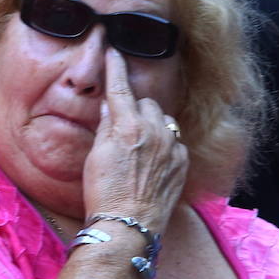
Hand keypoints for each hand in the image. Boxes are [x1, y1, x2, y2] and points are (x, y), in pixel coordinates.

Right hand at [81, 49, 187, 234]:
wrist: (129, 225)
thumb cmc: (104, 193)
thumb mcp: (96, 156)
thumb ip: (106, 127)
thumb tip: (110, 108)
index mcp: (127, 126)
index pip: (120, 88)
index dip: (115, 68)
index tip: (114, 52)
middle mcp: (154, 131)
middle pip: (146, 103)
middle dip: (135, 109)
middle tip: (123, 129)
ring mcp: (172, 146)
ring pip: (163, 120)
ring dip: (152, 126)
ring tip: (139, 149)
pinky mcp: (183, 162)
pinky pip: (175, 141)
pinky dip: (165, 145)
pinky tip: (152, 163)